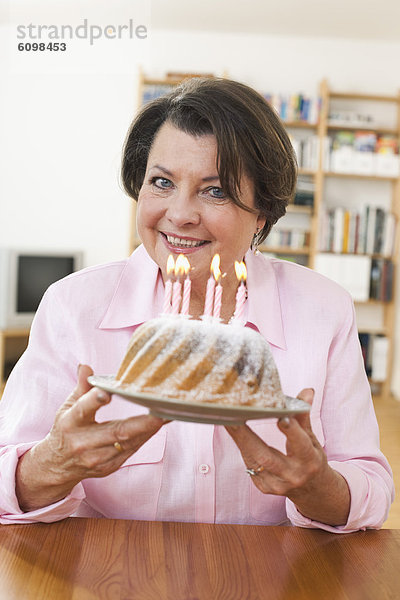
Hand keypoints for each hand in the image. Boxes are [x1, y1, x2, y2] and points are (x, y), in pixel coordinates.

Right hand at [16, 365, 166, 511]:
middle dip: (142, 423)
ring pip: (129, 443)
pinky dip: (145, 437)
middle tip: (161, 411)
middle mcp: (83, 443)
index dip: (95, 400)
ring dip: (149, 429)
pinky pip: (132, 451)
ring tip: (167, 414)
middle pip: (116, 432)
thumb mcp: (68, 407)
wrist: (57, 465)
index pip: (83, 409)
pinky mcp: (108, 467)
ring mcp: (96, 458)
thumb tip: (86, 366)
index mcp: (71, 422)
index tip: (108, 393)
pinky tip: (158, 425)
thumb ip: (81, 387)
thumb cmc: (66, 429)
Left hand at [225, 389, 349, 525]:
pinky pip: (250, 467)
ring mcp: (277, 484)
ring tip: (228, 422)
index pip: (300, 444)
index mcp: (309, 460)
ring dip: (240, 441)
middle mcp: (293, 475)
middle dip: (248, 437)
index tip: (279, 415)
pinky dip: (243, 449)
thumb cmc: (311, 458)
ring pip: (254, 462)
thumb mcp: (312, 439)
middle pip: (267, 457)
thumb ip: (304, 416)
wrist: (312, 490)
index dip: (290, 430)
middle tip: (233, 418)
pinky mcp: (264, 487)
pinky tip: (235, 434)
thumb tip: (307, 391)